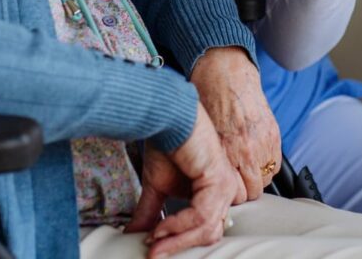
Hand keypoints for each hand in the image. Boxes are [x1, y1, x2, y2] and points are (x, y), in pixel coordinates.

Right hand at [126, 101, 240, 257]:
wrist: (166, 116)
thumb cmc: (167, 142)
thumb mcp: (157, 186)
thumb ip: (152, 212)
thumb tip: (136, 235)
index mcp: (215, 192)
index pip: (205, 229)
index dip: (180, 241)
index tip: (154, 250)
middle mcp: (226, 191)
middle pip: (208, 233)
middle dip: (179, 246)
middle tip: (153, 254)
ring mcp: (226, 187)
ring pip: (206, 229)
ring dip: (176, 240)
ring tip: (153, 244)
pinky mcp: (219, 182)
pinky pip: (201, 215)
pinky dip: (178, 225)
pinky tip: (159, 229)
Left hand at [190, 46, 279, 199]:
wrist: (225, 72)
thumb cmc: (206, 99)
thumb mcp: (200, 134)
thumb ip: (210, 159)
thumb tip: (211, 179)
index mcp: (225, 151)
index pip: (237, 194)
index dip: (231, 194)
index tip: (226, 189)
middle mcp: (246, 149)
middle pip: (254, 191)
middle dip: (245, 189)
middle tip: (236, 179)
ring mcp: (263, 142)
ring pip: (267, 179)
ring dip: (258, 176)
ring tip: (246, 166)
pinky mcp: (274, 133)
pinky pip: (276, 163)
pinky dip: (268, 163)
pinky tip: (256, 155)